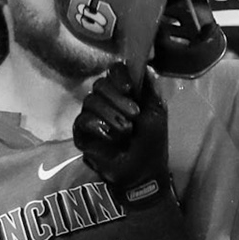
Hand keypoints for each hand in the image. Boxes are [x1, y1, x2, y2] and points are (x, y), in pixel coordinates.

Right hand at [73, 63, 170, 205]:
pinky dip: (99, 127)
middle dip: (118, 99)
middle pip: (100, 84)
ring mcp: (91, 116)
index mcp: (123, 94)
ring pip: (90, 101)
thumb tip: (147, 67)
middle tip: (134, 115)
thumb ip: (151, 90)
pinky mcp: (81, 134)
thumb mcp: (157, 114)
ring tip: (127, 131)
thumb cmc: (152, 144)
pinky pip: (82, 120)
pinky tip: (111, 138)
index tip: (129, 88)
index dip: (119, 75)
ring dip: (112, 115)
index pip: (114, 72)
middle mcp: (105, 101)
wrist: (142, 173)